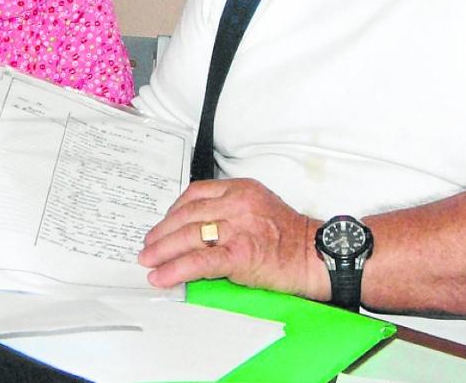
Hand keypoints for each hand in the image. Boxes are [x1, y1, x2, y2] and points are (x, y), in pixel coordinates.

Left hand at [138, 178, 326, 298]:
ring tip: (148, 262)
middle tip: (147, 247)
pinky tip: (162, 277)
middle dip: (162, 233)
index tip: (162, 225)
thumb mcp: (259, 208)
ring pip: (189, 236)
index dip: (172, 211)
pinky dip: (176, 270)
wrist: (317, 256)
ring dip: (162, 251)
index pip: (195, 194)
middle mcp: (238, 204)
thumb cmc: (291, 237)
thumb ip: (229, 211)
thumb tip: (196, 229)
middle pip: (187, 215)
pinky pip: (199, 261)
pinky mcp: (240, 255)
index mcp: (241, 189)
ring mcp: (239, 228)